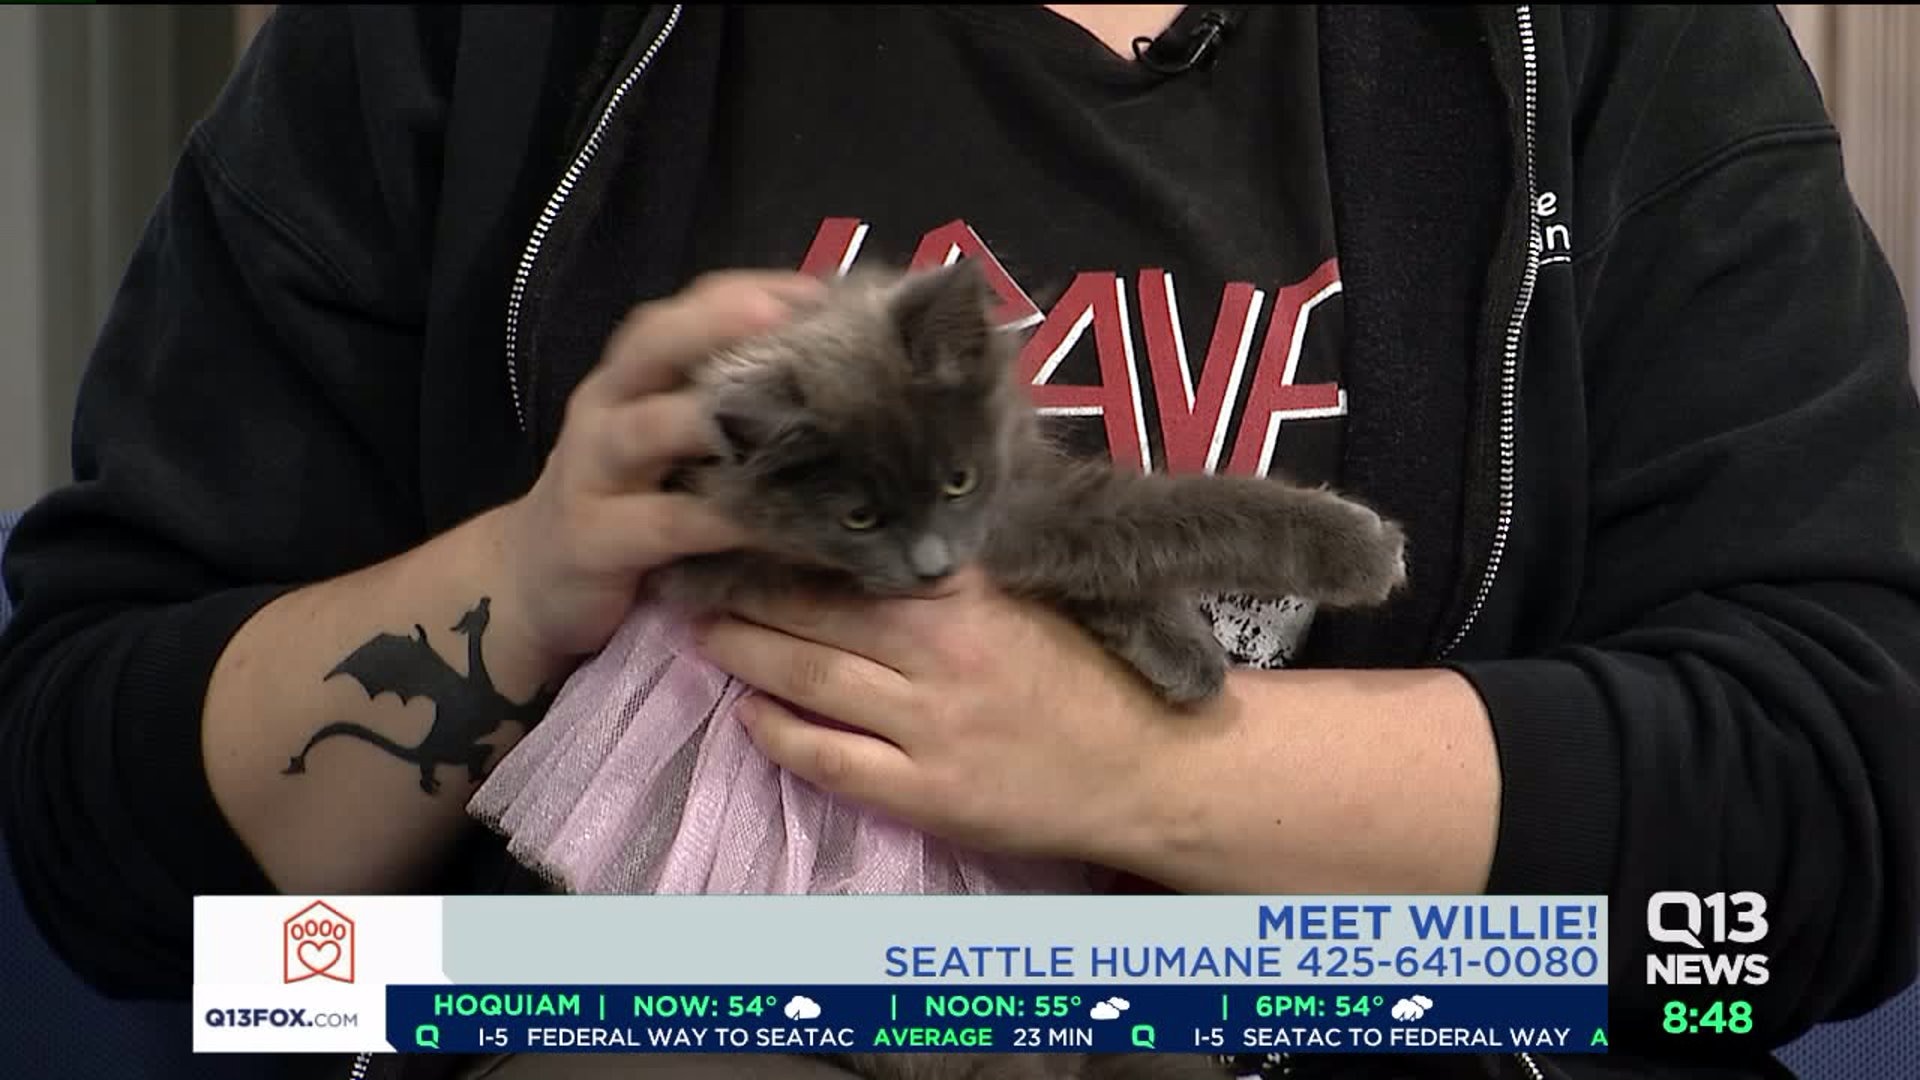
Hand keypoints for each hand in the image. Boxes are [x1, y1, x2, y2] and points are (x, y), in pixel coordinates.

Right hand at [494, 271, 826, 666]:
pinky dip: (726, 521)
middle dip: (717, 324)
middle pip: (653, 346)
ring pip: (650, 427)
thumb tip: (828, 382)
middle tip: (786, 318)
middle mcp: (606, 409)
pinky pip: (668, 524)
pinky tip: (783, 525)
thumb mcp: (664, 447)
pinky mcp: (596, 539)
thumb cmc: (623, 504)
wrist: (529, 583)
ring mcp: (594, 472)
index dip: (747, 294)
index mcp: (629, 378)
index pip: (682, 311)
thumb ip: (722, 410)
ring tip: (788, 414)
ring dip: (715, 417)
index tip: (820, 292)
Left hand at [693, 567, 1215, 864]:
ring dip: (742, 652)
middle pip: (809, 613)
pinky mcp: (926, 792)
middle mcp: (942, 651)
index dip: (782, 539)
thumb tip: (871, 522)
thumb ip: (951, 568)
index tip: (736, 518)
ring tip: (702, 629)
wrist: (1149, 768)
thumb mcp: (1027, 595)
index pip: (849, 556)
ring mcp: (930, 726)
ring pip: (805, 679)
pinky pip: (826, 758)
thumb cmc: (1087, 671)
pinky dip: (775, 733)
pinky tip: (747, 713)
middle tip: (689, 570)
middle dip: (740, 591)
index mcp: (967, 592)